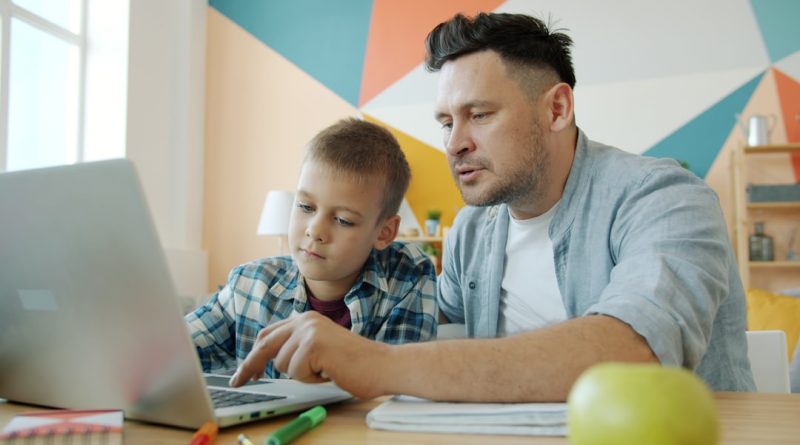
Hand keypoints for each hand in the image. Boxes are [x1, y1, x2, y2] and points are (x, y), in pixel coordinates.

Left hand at [229, 311, 388, 398]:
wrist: (381, 365)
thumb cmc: (355, 363)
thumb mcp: (321, 348)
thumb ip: (299, 347)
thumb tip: (269, 360)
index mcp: (306, 319)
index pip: (269, 334)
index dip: (254, 354)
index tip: (244, 372)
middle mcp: (305, 320)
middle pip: (265, 345)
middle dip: (249, 366)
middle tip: (236, 382)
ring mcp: (309, 331)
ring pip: (282, 364)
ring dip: (301, 375)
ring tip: (324, 370)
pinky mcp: (313, 345)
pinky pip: (296, 372)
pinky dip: (311, 379)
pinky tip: (329, 372)